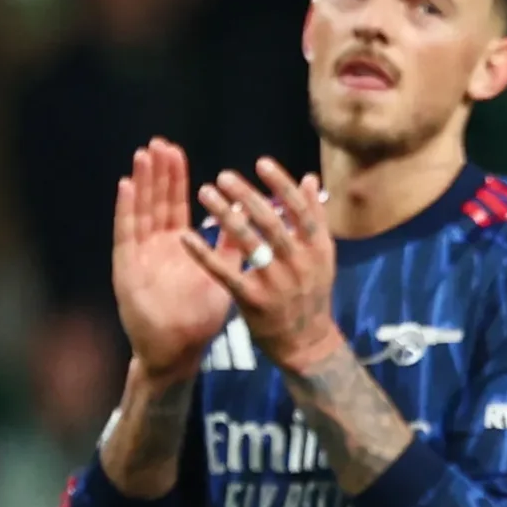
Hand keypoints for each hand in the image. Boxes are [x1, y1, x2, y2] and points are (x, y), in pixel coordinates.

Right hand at [112, 138, 230, 381]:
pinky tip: (126, 187)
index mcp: (177, 244)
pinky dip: (126, 209)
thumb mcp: (221, 274)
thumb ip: (231, 246)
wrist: (177, 348)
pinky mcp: (127, 268)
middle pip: (156, 201)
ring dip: (141, 183)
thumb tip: (249, 218)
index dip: (175, 178)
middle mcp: (155, 245)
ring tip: (143, 155)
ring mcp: (139, 254)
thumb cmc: (198, 314)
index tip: (175, 150)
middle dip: (157, 172)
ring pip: (140, 211)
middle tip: (158, 143)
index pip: (176, 203)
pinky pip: (126, 234)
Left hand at [181, 158, 343, 371]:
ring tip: (204, 193)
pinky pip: (224, 272)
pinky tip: (185, 236)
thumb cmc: (310, 294)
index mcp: (318, 248)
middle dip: (245, 196)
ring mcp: (277, 282)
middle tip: (222, 176)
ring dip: (224, 215)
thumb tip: (311, 178)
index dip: (281, 184)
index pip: (301, 209)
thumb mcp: (322, 256)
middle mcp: (300, 263)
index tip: (260, 163)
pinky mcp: (254, 300)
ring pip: (248, 242)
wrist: (307, 343)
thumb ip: (315, 217)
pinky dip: (203, 253)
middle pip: (271, 222)